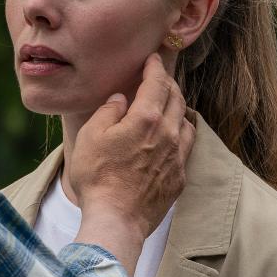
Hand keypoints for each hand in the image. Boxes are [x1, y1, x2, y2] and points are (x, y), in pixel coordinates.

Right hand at [68, 53, 194, 275]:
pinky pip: (186, 146)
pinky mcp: (179, 177)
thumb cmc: (97, 176)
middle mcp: (166, 133)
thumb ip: (107, 111)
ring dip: (178, 108)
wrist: (116, 218)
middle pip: (176, 99)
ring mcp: (176, 157)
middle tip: (160, 77)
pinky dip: (181, 133)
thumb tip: (120, 100)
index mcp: (145, 118)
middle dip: (169, 83)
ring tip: (169, 104)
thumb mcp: (90, 136)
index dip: (155, 67)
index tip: (153, 58)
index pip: (156, 83)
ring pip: (185, 121)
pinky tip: (173, 136)